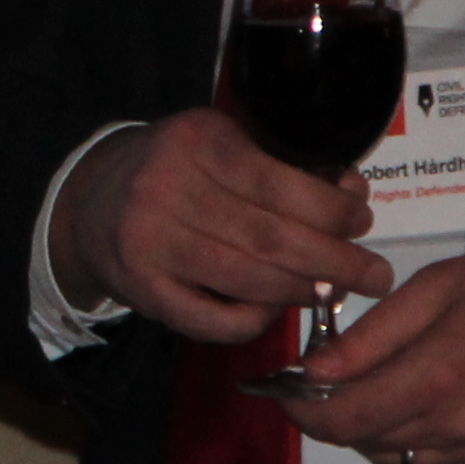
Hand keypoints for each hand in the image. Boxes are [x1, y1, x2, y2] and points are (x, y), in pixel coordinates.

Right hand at [50, 108, 393, 344]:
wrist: (89, 203)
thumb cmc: (175, 171)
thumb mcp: (221, 145)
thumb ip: (283, 166)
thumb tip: (351, 194)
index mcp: (196, 142)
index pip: (280, 185)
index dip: (332, 211)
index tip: (362, 222)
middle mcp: (166, 189)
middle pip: (271, 238)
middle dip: (335, 261)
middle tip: (375, 275)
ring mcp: (149, 243)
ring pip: (248, 281)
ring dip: (302, 292)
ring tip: (330, 291)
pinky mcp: (141, 289)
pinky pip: (213, 319)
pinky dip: (254, 321)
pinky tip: (273, 310)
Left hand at [292, 243, 464, 463]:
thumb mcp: (438, 289)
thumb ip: (370, 336)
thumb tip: (313, 370)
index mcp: (437, 380)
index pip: (340, 421)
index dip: (300, 411)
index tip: (285, 392)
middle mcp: (460, 430)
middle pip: (364, 444)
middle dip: (336, 414)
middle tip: (335, 380)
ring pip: (400, 461)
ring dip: (377, 433)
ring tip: (388, 388)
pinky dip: (419, 444)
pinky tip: (430, 407)